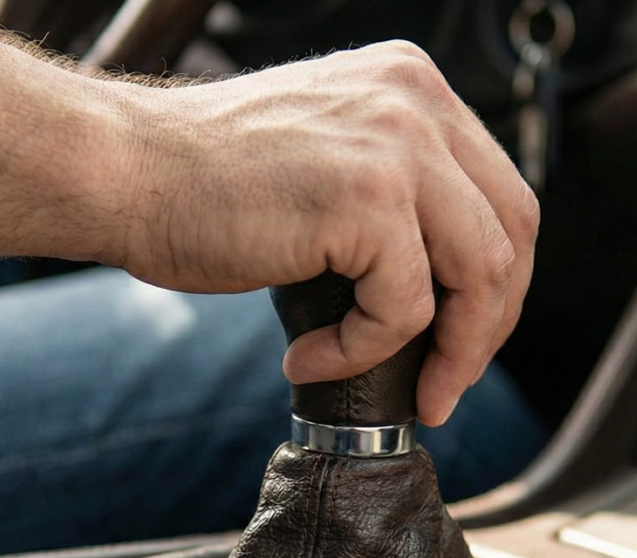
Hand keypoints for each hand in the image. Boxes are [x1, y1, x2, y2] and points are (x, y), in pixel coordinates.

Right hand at [113, 41, 538, 425]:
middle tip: (448, 382)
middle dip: (490, 324)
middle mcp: (417, 101)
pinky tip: (309, 358)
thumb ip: (393, 194)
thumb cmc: (202, 180)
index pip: (501, 194)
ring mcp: (397, 144)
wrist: (123, 170)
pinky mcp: (367, 198)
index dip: (497, 281)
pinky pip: (404, 308)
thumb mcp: (327, 161)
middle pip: (513, 232)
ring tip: (409, 391)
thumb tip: (446, 287)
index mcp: (413, 86)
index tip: (464, 340)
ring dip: (451, 353)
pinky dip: (363, 351)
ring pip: (480, 274)